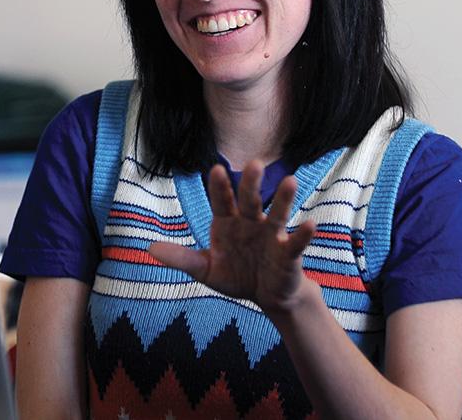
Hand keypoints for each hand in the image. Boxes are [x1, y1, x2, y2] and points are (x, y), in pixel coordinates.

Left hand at [148, 161, 315, 312]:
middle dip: (251, 183)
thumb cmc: (236, 276)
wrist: (266, 297)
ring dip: (283, 199)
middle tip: (254, 163)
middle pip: (250, 200)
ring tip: (290, 180)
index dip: (219, 186)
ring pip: (277, 214)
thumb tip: (150, 248)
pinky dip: (303, 234)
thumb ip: (181, 258)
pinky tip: (310, 224)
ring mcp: (271, 236)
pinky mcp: (288, 253)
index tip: (217, 169)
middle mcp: (251, 223)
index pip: (222, 200)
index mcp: (228, 223)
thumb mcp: (205, 270)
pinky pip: (296, 242)